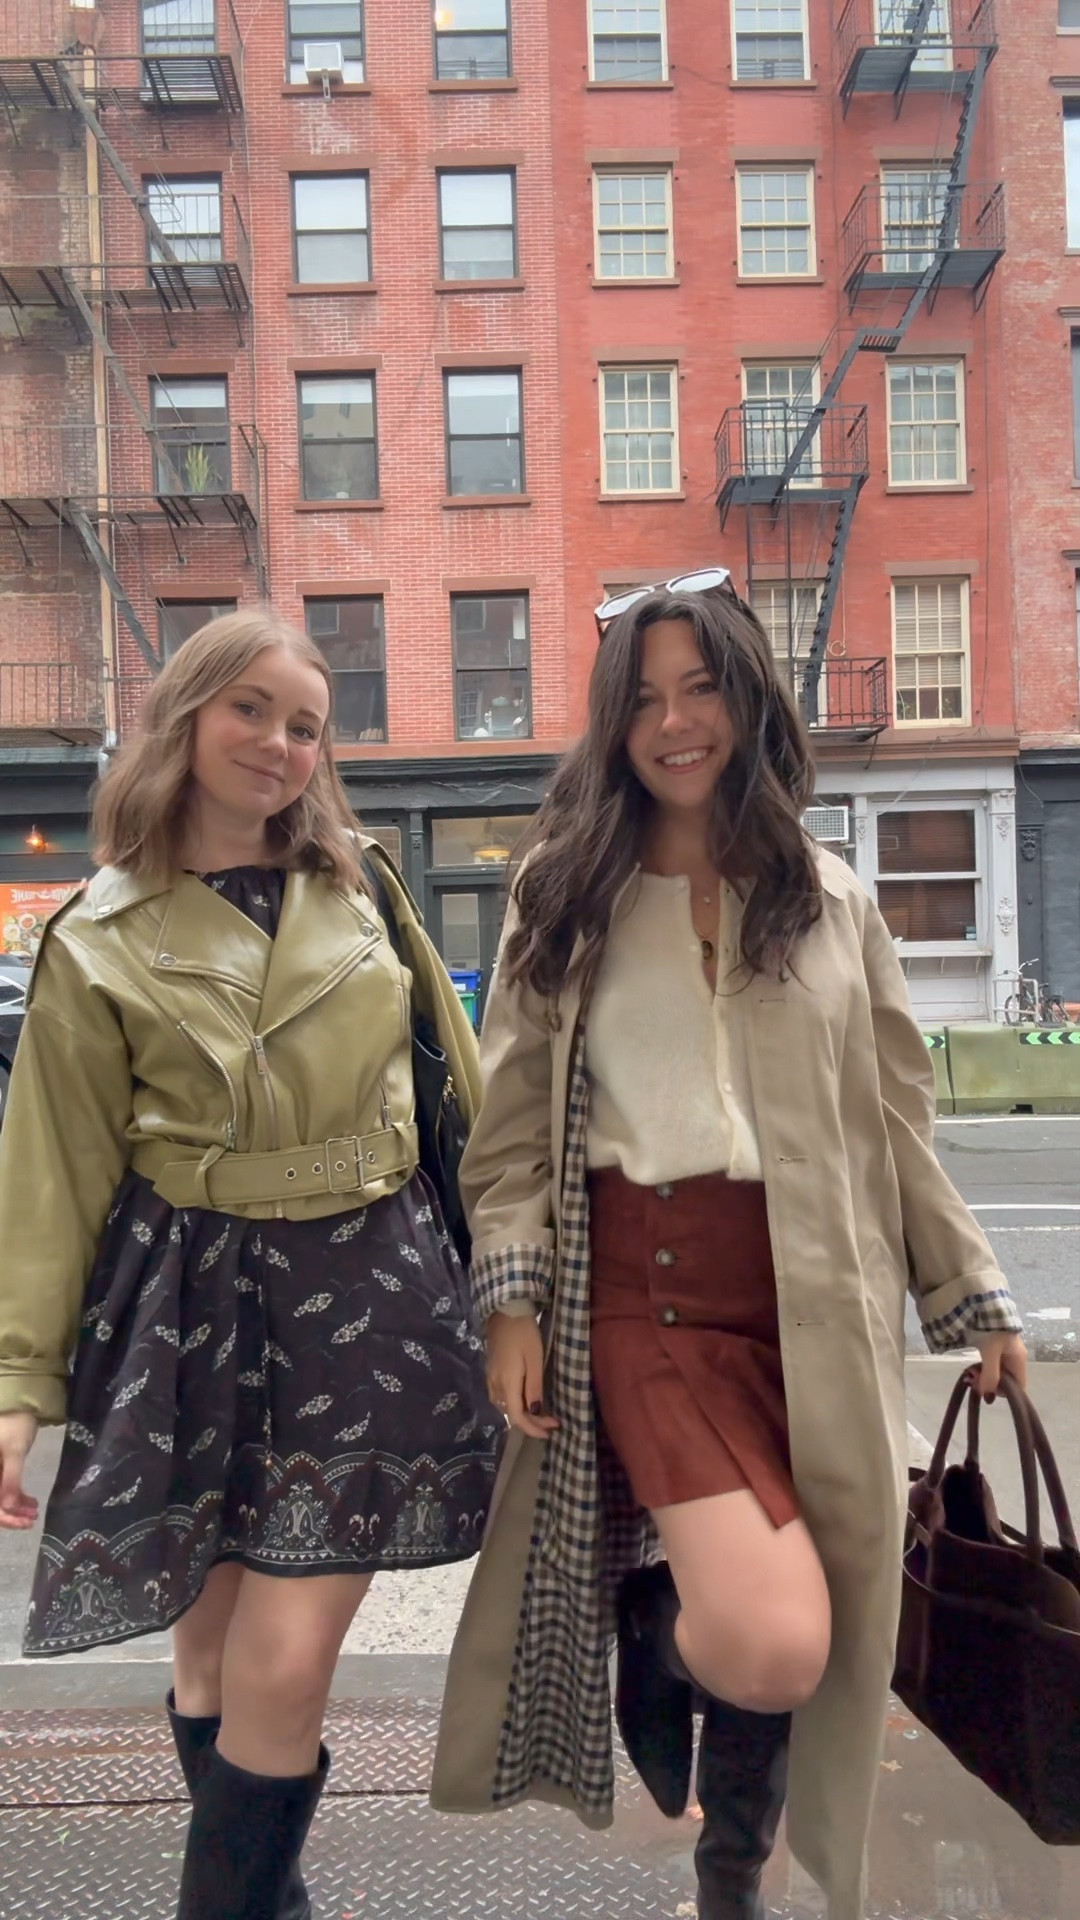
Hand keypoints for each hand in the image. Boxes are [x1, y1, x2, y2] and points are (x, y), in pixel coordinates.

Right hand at [0, 1411, 39, 1529]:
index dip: (4, 1517)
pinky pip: (2, 1490)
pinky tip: (30, 1502)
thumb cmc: (14, 1423)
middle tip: (32, 1520)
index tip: (23, 1522)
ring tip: (34, 1512)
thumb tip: (8, 1508)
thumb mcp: (14, 1452)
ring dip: (14, 1508)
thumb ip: (10, 1480)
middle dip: (10, 1514)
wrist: (20, 1404)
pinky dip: (15, 1497)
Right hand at [486, 1312, 558, 1441]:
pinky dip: (513, 1404)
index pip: (517, 1417)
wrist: (505, 1311)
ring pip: (504, 1407)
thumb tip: (535, 1410)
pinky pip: (500, 1396)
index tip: (550, 1431)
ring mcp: (490, 1378)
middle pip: (510, 1414)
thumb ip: (534, 1387)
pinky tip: (524, 1400)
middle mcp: (495, 1385)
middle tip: (551, 1421)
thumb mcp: (535, 1359)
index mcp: (507, 1383)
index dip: (532, 1429)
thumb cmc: (524, 1333)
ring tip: (540, 1414)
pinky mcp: (490, 1371)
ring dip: (522, 1414)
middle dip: (531, 1422)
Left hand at [972, 1332, 1027, 1400]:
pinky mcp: (994, 1347)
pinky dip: (982, 1368)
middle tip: (972, 1381)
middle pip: (1006, 1381)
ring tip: (969, 1375)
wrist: (983, 1304)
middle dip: (990, 1384)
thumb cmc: (991, 1329)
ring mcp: (1004, 1352)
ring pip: (996, 1373)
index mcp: (1019, 1359)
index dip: (1004, 1392)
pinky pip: (990, 1364)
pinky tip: (972, 1369)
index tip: (987, 1390)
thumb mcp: (991, 1352)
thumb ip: (990, 1374)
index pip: (1019, 1386)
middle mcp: (1014, 1358)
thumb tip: (988, 1396)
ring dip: (983, 1376)